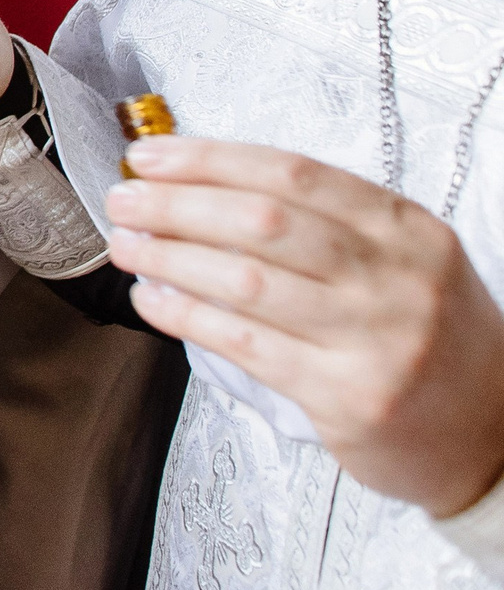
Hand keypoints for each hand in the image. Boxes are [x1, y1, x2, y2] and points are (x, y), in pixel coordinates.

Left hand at [107, 137, 503, 516]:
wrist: (492, 435)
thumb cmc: (425, 337)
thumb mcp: (401, 263)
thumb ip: (322, 224)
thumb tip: (198, 186)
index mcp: (407, 229)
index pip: (293, 173)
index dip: (210, 159)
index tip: (150, 155)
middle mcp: (397, 279)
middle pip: (263, 220)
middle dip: (177, 204)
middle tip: (123, 199)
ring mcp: (375, 340)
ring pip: (247, 280)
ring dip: (169, 257)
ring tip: (125, 246)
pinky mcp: (347, 398)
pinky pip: (247, 344)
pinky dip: (188, 316)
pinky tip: (152, 301)